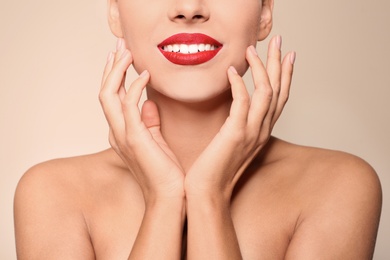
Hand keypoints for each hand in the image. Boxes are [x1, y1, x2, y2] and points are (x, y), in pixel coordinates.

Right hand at [99, 39, 184, 203]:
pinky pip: (128, 105)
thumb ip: (150, 122)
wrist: (170, 196)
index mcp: (121, 133)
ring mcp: (122, 135)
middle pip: (104, 92)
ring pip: (108, 95)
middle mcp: (116, 132)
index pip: (111, 98)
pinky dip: (134, 86)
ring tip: (127, 52)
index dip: (114, 76)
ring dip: (117, 71)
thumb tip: (149, 102)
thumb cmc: (166, 172)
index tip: (123, 58)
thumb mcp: (156, 141)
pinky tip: (145, 74)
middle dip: (110, 67)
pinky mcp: (134, 138)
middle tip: (120, 45)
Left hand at [184, 35, 294, 201]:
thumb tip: (235, 107)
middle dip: (279, 63)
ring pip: (266, 92)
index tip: (286, 56)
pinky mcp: (236, 134)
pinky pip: (242, 102)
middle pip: (278, 90)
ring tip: (252, 49)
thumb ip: (238, 124)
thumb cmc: (215, 167)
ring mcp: (251, 132)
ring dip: (261, 68)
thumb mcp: (233, 142)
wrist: (207, 192)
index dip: (285, 76)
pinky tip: (231, 71)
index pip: (280, 98)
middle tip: (280, 41)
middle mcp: (262, 130)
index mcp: (261, 131)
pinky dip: (239, 84)